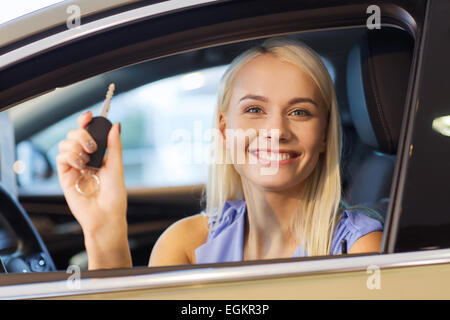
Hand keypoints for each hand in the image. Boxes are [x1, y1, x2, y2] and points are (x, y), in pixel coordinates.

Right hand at [56, 110, 126, 241]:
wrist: (106, 216)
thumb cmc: (115, 196)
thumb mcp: (117, 167)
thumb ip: (114, 146)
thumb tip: (116, 125)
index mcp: (99, 155)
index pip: (89, 133)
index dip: (86, 122)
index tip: (89, 116)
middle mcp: (86, 159)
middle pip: (74, 134)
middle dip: (82, 134)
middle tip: (92, 146)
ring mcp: (74, 167)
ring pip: (65, 144)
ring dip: (76, 146)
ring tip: (87, 160)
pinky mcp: (65, 176)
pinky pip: (60, 158)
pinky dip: (69, 156)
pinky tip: (80, 164)